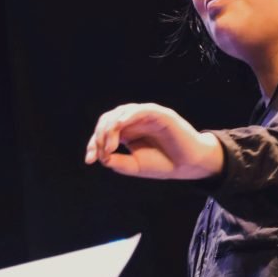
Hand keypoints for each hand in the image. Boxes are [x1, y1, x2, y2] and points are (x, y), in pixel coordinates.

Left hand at [84, 103, 223, 179]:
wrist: (188, 165)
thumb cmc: (163, 163)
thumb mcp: (134, 166)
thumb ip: (117, 161)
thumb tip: (100, 157)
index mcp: (127, 132)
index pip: (103, 131)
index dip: (93, 143)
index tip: (90, 159)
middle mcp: (134, 121)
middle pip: (108, 119)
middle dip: (99, 135)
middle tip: (102, 152)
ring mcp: (146, 116)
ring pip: (120, 113)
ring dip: (110, 128)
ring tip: (109, 147)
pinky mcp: (159, 114)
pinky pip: (140, 110)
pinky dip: (127, 116)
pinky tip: (119, 126)